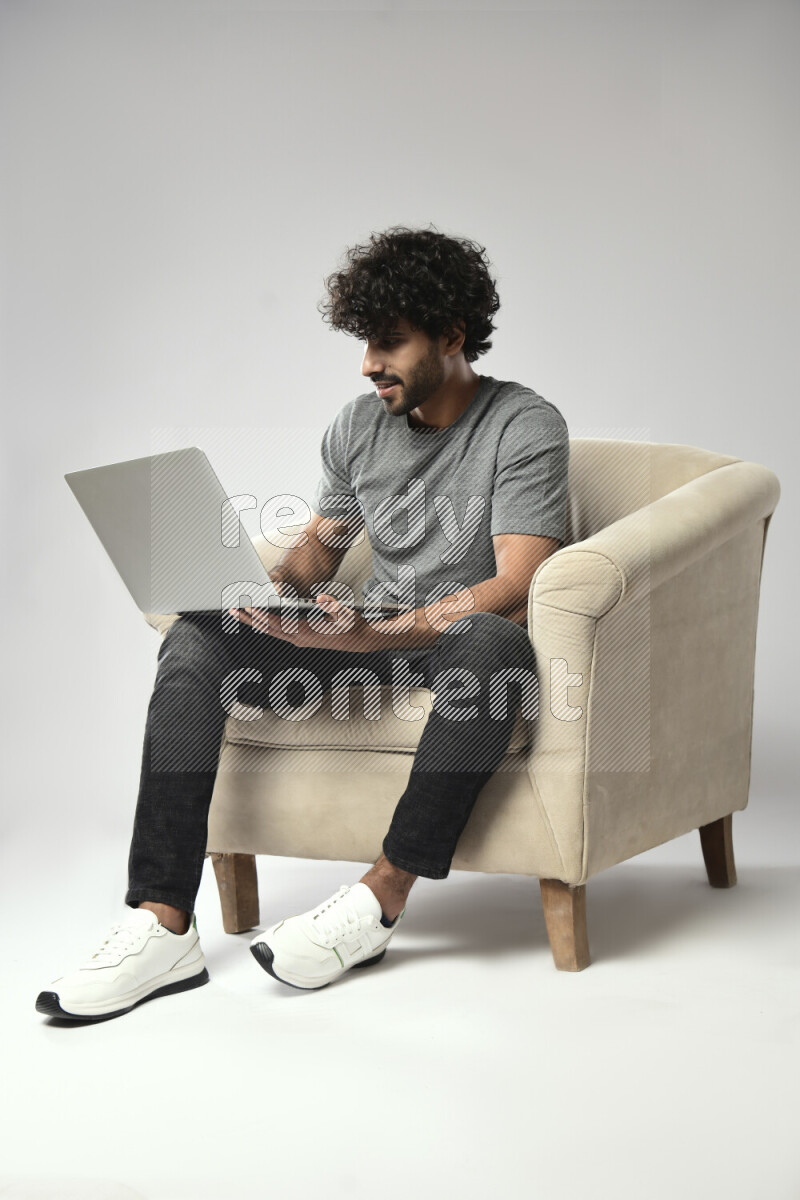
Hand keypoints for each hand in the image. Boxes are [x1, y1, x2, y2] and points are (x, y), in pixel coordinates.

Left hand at [228, 593, 386, 651]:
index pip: (279, 623)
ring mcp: (298, 640)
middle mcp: (299, 638)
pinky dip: (262, 624)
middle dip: (248, 619)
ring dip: (252, 622)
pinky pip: (276, 632)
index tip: (249, 607)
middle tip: (230, 609)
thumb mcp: (346, 613)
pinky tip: (254, 618)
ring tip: (236, 613)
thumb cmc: (351, 625)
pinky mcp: (299, 639)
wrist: (358, 639)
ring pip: (269, 631)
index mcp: (307, 631)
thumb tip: (322, 598)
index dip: (263, 615)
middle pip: (268, 628)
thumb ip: (333, 606)